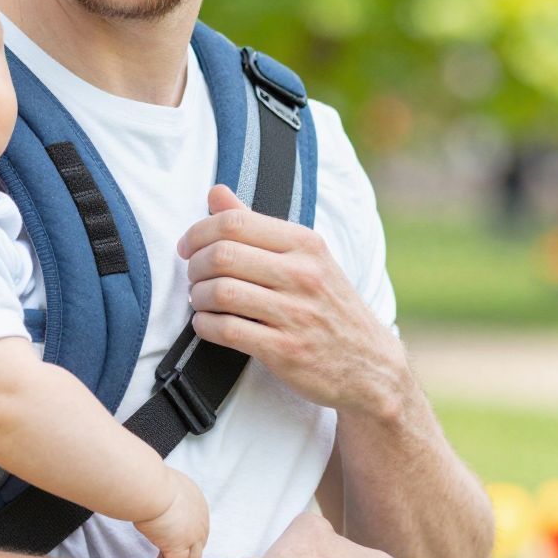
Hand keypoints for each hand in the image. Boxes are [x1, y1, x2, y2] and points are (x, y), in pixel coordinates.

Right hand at [136, 468, 209, 557]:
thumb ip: (166, 494)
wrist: (150, 488)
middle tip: (167, 556)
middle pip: (198, 544)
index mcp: (197, 503)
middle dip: (184, 552)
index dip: (186, 536)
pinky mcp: (179, 547)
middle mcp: (200, 521)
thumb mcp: (166, 484)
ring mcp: (192, 536)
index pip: (198, 526)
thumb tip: (152, 494)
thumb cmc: (150, 482)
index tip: (170, 539)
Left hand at [177, 185, 407, 418]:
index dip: (198, 232)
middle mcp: (303, 274)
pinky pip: (227, 330)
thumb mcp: (305, 258)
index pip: (234, 222)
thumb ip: (256, 226)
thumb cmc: (328, 306)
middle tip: (194, 278)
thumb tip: (216, 193)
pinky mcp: (285, 350)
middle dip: (194, 267)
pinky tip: (208, 324)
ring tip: (201, 302)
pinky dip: (205, 326)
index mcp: (305, 244)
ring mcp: (296, 314)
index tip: (188, 247)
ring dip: (198, 298)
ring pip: (221, 292)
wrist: (369, 365)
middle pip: (222, 255)